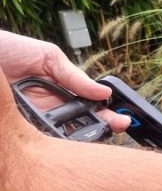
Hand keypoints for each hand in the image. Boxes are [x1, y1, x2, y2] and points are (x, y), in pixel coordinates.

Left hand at [0, 30, 129, 132]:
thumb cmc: (8, 49)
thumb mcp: (47, 57)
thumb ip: (75, 77)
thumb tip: (104, 93)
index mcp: (61, 94)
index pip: (90, 111)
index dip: (107, 118)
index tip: (121, 122)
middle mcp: (48, 111)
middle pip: (79, 129)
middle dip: (99, 131)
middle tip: (114, 130)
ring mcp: (31, 122)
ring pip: (59, 139)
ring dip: (76, 138)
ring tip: (93, 135)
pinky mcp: (17, 128)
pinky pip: (34, 139)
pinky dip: (46, 141)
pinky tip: (59, 139)